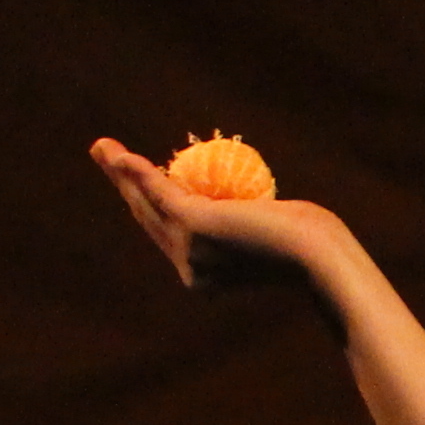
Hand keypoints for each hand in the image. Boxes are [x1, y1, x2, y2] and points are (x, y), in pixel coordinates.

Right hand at [87, 137, 355, 292]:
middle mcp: (191, 270)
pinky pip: (160, 192)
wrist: (322, 256)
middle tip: (104, 156)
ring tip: (101, 147)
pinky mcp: (194, 226)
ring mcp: (190, 251)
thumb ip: (249, 224)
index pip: (170, 234)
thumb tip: (247, 211)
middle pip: (148, 219)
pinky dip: (138, 171)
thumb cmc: (316, 246)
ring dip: (120, 172)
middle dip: (124, 186)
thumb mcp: (275, 232)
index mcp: (206, 277)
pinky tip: (121, 155)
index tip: (137, 178)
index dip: (149, 204)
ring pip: (147, 204)